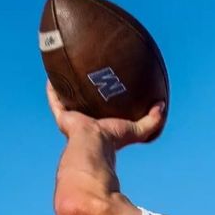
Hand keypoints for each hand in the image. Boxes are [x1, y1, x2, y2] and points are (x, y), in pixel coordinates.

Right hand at [45, 80, 164, 148]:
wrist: (95, 144)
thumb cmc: (115, 141)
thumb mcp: (138, 130)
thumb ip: (152, 120)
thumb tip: (162, 105)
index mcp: (101, 125)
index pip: (102, 111)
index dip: (104, 100)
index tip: (106, 86)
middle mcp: (86, 122)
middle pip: (84, 104)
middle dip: (85, 92)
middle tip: (87, 74)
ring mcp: (73, 119)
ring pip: (68, 101)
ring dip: (67, 89)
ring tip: (66, 71)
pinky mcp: (63, 117)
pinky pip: (55, 100)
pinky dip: (52, 90)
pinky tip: (52, 76)